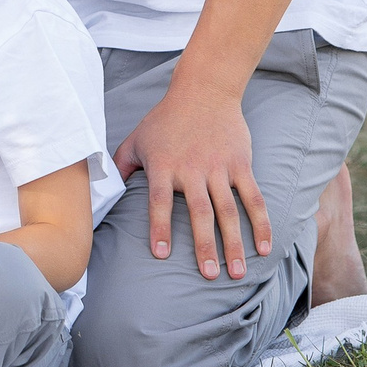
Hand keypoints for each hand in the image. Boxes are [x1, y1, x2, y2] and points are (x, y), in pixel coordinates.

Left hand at [113, 78, 272, 279]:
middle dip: (205, 245)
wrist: (203, 91)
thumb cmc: (165, 119)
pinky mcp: (241, 165)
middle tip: (208, 275)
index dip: (159, 227)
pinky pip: (253, 198)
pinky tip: (264, 247)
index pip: (159, 201)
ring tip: (237, 273)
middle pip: (200, 212)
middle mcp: (192, 169)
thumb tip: (102, 192)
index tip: (161, 255)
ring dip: (234, 243)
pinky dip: (261, 223)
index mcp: (164, 166)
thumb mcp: (136, 140)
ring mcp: (219, 168)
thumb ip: (120, 167)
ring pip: (229, 211)